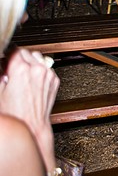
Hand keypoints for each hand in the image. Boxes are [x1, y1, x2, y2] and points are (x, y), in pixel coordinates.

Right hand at [0, 48, 59, 166]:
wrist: (33, 125)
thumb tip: (2, 65)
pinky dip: (38, 69)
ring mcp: (48, 74)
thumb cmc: (15, 113)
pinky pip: (45, 67)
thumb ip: (0, 74)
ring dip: (29, 62)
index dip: (7, 54)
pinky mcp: (54, 80)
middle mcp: (37, 69)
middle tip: (10, 69)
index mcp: (21, 70)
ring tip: (20, 74)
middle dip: (17, 58)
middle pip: (26, 52)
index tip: (4, 58)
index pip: (13, 50)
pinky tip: (30, 80)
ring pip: (37, 57)